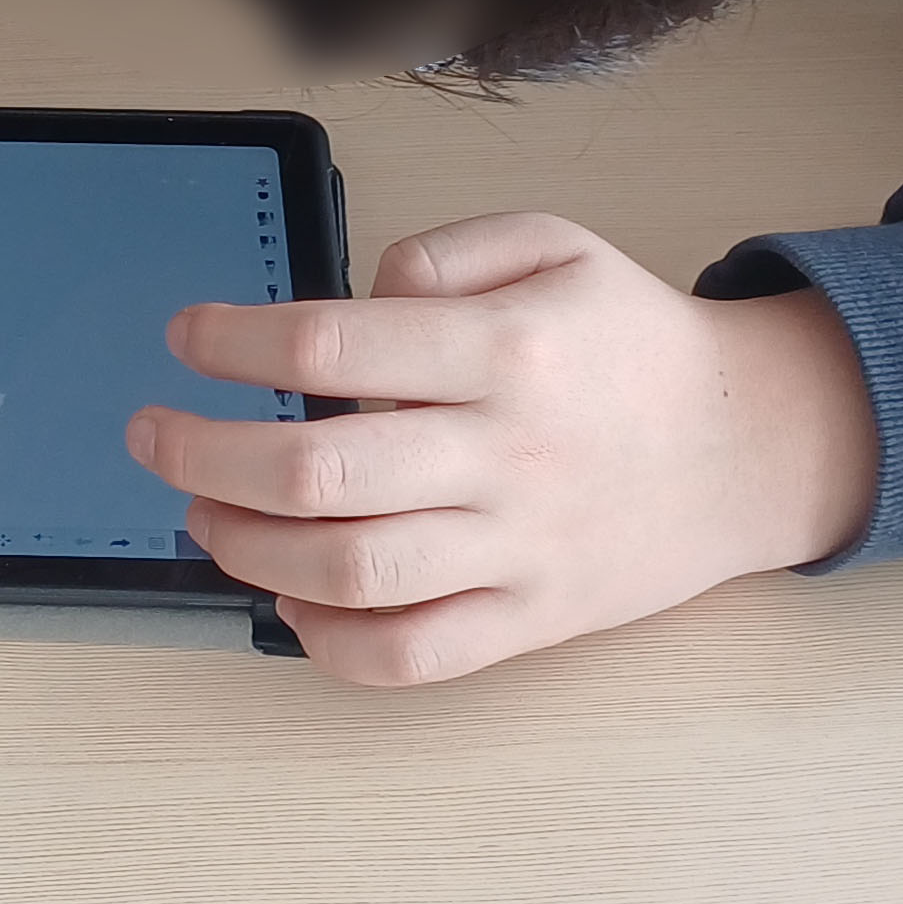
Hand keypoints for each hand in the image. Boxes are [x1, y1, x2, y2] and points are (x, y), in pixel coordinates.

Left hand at [125, 213, 879, 684]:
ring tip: (201, 513)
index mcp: (504, 351)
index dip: (234, 343)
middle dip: (205, 455)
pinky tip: (286, 596)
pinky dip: (328, 642)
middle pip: (318, 475)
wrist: (750, 446)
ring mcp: (517, 550)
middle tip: (153, 434)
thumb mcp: (553, 246)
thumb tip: (351, 299)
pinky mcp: (529, 621)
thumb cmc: (631, 341)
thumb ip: (443, 254)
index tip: (186, 338)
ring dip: (246, 548)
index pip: (333, 345)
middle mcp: (505, 457)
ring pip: (350, 573)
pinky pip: (411, 657)